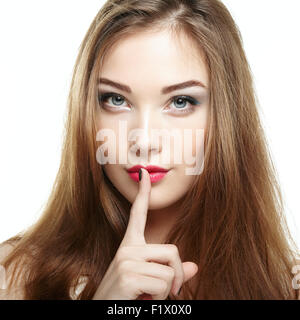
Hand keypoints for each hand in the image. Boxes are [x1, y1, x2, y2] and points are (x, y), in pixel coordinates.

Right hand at [92, 168, 197, 299]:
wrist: (102, 314)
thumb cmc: (127, 298)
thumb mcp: (149, 282)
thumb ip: (171, 272)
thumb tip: (195, 266)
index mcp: (129, 246)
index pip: (137, 214)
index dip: (142, 193)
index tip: (143, 173)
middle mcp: (127, 249)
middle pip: (172, 250)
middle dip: (177, 274)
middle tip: (170, 292)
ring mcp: (126, 260)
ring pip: (170, 272)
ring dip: (167, 291)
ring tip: (147, 297)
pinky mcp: (128, 276)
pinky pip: (164, 285)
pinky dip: (160, 299)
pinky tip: (142, 301)